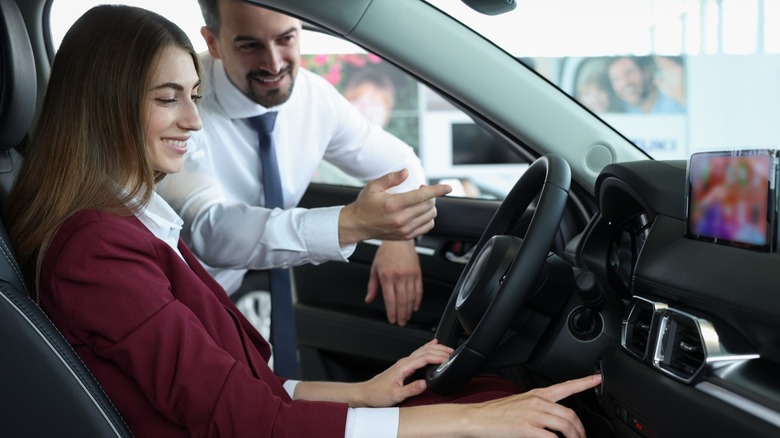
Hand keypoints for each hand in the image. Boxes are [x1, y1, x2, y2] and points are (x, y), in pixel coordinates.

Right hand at [338, 169, 451, 244]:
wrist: (357, 225)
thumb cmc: (365, 204)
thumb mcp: (373, 186)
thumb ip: (391, 178)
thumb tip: (406, 172)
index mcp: (394, 205)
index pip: (421, 196)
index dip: (437, 190)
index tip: (448, 187)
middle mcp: (401, 219)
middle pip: (428, 205)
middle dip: (430, 195)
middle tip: (421, 190)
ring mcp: (404, 229)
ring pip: (430, 216)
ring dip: (430, 206)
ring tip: (420, 201)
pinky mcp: (406, 236)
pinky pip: (427, 227)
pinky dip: (428, 218)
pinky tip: (420, 212)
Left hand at [354, 339, 452, 407]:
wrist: (367, 393)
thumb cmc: (378, 394)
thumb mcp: (395, 395)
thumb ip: (411, 389)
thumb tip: (425, 384)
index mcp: (404, 366)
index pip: (425, 357)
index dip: (438, 356)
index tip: (449, 359)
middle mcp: (404, 362)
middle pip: (425, 351)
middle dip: (440, 350)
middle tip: (453, 353)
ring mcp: (404, 363)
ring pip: (423, 350)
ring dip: (436, 349)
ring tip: (448, 349)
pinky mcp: (404, 366)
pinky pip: (419, 353)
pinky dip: (428, 348)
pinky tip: (432, 345)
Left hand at [366, 240, 421, 325]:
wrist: (399, 241)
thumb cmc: (386, 253)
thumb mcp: (374, 269)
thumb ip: (372, 286)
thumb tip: (369, 299)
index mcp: (387, 277)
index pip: (390, 299)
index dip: (391, 312)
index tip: (392, 320)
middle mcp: (399, 277)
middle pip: (401, 301)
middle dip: (401, 314)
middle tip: (401, 322)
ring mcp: (409, 275)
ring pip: (411, 297)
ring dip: (409, 310)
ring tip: (407, 317)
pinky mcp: (417, 273)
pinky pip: (419, 290)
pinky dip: (417, 300)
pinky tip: (415, 306)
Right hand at [466, 374, 601, 437]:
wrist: (477, 418)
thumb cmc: (496, 413)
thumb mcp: (520, 404)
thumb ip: (539, 408)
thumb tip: (554, 418)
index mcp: (537, 395)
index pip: (566, 386)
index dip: (585, 382)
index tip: (598, 378)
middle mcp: (537, 402)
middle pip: (570, 414)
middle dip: (581, 430)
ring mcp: (532, 415)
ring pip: (565, 425)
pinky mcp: (526, 428)